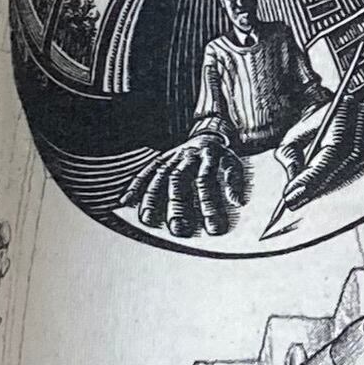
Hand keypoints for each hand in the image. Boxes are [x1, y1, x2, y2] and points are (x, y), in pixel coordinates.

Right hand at [123, 127, 247, 242]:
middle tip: (178, 230)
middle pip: (179, 181)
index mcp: (209, 156)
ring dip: (151, 198)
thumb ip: (235, 182)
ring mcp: (172, 157)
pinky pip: (145, 172)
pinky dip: (135, 186)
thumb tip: (238, 201)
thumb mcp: (235, 165)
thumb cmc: (222, 158)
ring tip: (147, 220)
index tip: (213, 229)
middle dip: (178, 206)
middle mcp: (188, 156)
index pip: (206, 182)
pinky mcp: (160, 160)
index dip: (210, 206)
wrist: (209, 134)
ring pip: (159, 177)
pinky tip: (125, 201)